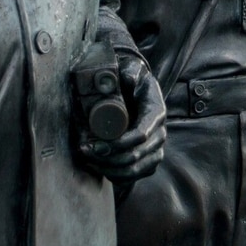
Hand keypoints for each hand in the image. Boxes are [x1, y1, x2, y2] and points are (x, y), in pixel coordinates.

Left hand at [77, 56, 166, 185]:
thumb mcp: (131, 70)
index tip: (97, 144)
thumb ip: (131, 71)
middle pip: (137, 155)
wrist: (135, 89)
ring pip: (136, 169)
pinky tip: (100, 168)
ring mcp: (155, 149)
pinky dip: (116, 175)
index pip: (142, 135)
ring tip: (89, 160)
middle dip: (109, 157)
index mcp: (156, 112)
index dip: (119, 143)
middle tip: (86, 150)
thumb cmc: (130, 80)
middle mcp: (159, 133)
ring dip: (110, 168)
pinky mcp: (148, 160)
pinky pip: (135, 175)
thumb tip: (130, 79)